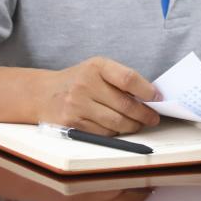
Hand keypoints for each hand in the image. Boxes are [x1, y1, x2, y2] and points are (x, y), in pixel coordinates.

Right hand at [36, 56, 161, 134]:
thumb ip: (119, 79)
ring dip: (132, 126)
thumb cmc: (78, 80)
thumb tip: (148, 96)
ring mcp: (77, 105)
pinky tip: (118, 128)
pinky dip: (115, 133)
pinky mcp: (72, 124)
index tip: (157, 97)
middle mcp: (86, 85)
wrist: (43, 94)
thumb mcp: (96, 70)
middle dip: (144, 114)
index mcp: (96, 67)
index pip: (128, 79)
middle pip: (125, 105)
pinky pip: (103, 133)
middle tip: (153, 118)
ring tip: (138, 124)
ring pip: (116, 123)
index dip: (146, 90)